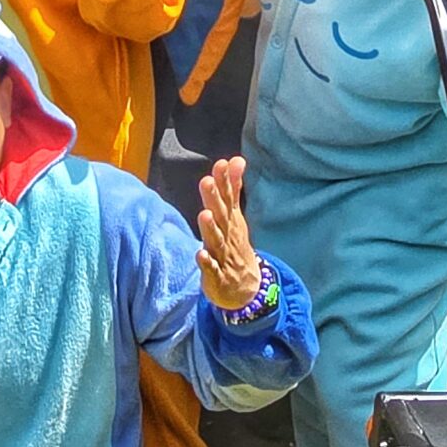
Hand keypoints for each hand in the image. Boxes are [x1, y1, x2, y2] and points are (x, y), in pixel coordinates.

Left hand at [196, 156, 262, 312]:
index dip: (224, 181)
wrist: (246, 288)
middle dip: (214, 198)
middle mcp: (227, 234)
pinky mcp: (216, 274)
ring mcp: (222, 254)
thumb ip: (233, 188)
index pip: (228, 197)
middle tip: (207, 181)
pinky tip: (200, 254)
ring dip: (210, 228)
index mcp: (230, 219)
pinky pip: (211, 268)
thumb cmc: (234, 244)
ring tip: (204, 214)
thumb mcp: (235, 215)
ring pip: (215, 239)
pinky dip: (206, 262)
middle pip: (221, 214)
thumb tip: (236, 159)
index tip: (221, 163)